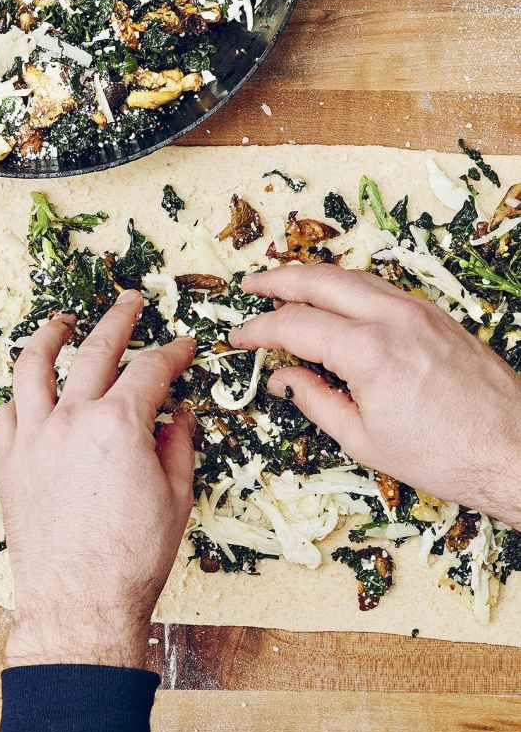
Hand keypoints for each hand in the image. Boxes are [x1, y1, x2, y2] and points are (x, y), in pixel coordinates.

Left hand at [0, 289, 195, 669]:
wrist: (79, 603)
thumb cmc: (134, 557)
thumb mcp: (176, 497)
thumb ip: (178, 445)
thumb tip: (178, 414)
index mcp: (120, 424)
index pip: (152, 369)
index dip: (174, 352)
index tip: (186, 344)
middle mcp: (72, 418)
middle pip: (96, 350)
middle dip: (119, 319)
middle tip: (130, 301)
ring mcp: (34, 437)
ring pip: (34, 367)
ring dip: (50, 336)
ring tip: (62, 321)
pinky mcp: (9, 461)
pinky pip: (8, 412)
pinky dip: (22, 393)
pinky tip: (30, 389)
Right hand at [230, 264, 520, 523]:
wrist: (513, 450)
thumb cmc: (442, 455)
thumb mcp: (363, 439)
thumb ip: (314, 400)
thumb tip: (283, 378)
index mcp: (369, 351)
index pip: (295, 323)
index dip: (259, 329)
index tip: (238, 338)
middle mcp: (394, 318)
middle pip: (321, 280)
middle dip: (278, 280)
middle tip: (250, 285)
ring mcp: (419, 310)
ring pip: (353, 276)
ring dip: (313, 276)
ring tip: (285, 284)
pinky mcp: (437, 314)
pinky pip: (381, 287)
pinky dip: (349, 286)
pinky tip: (337, 299)